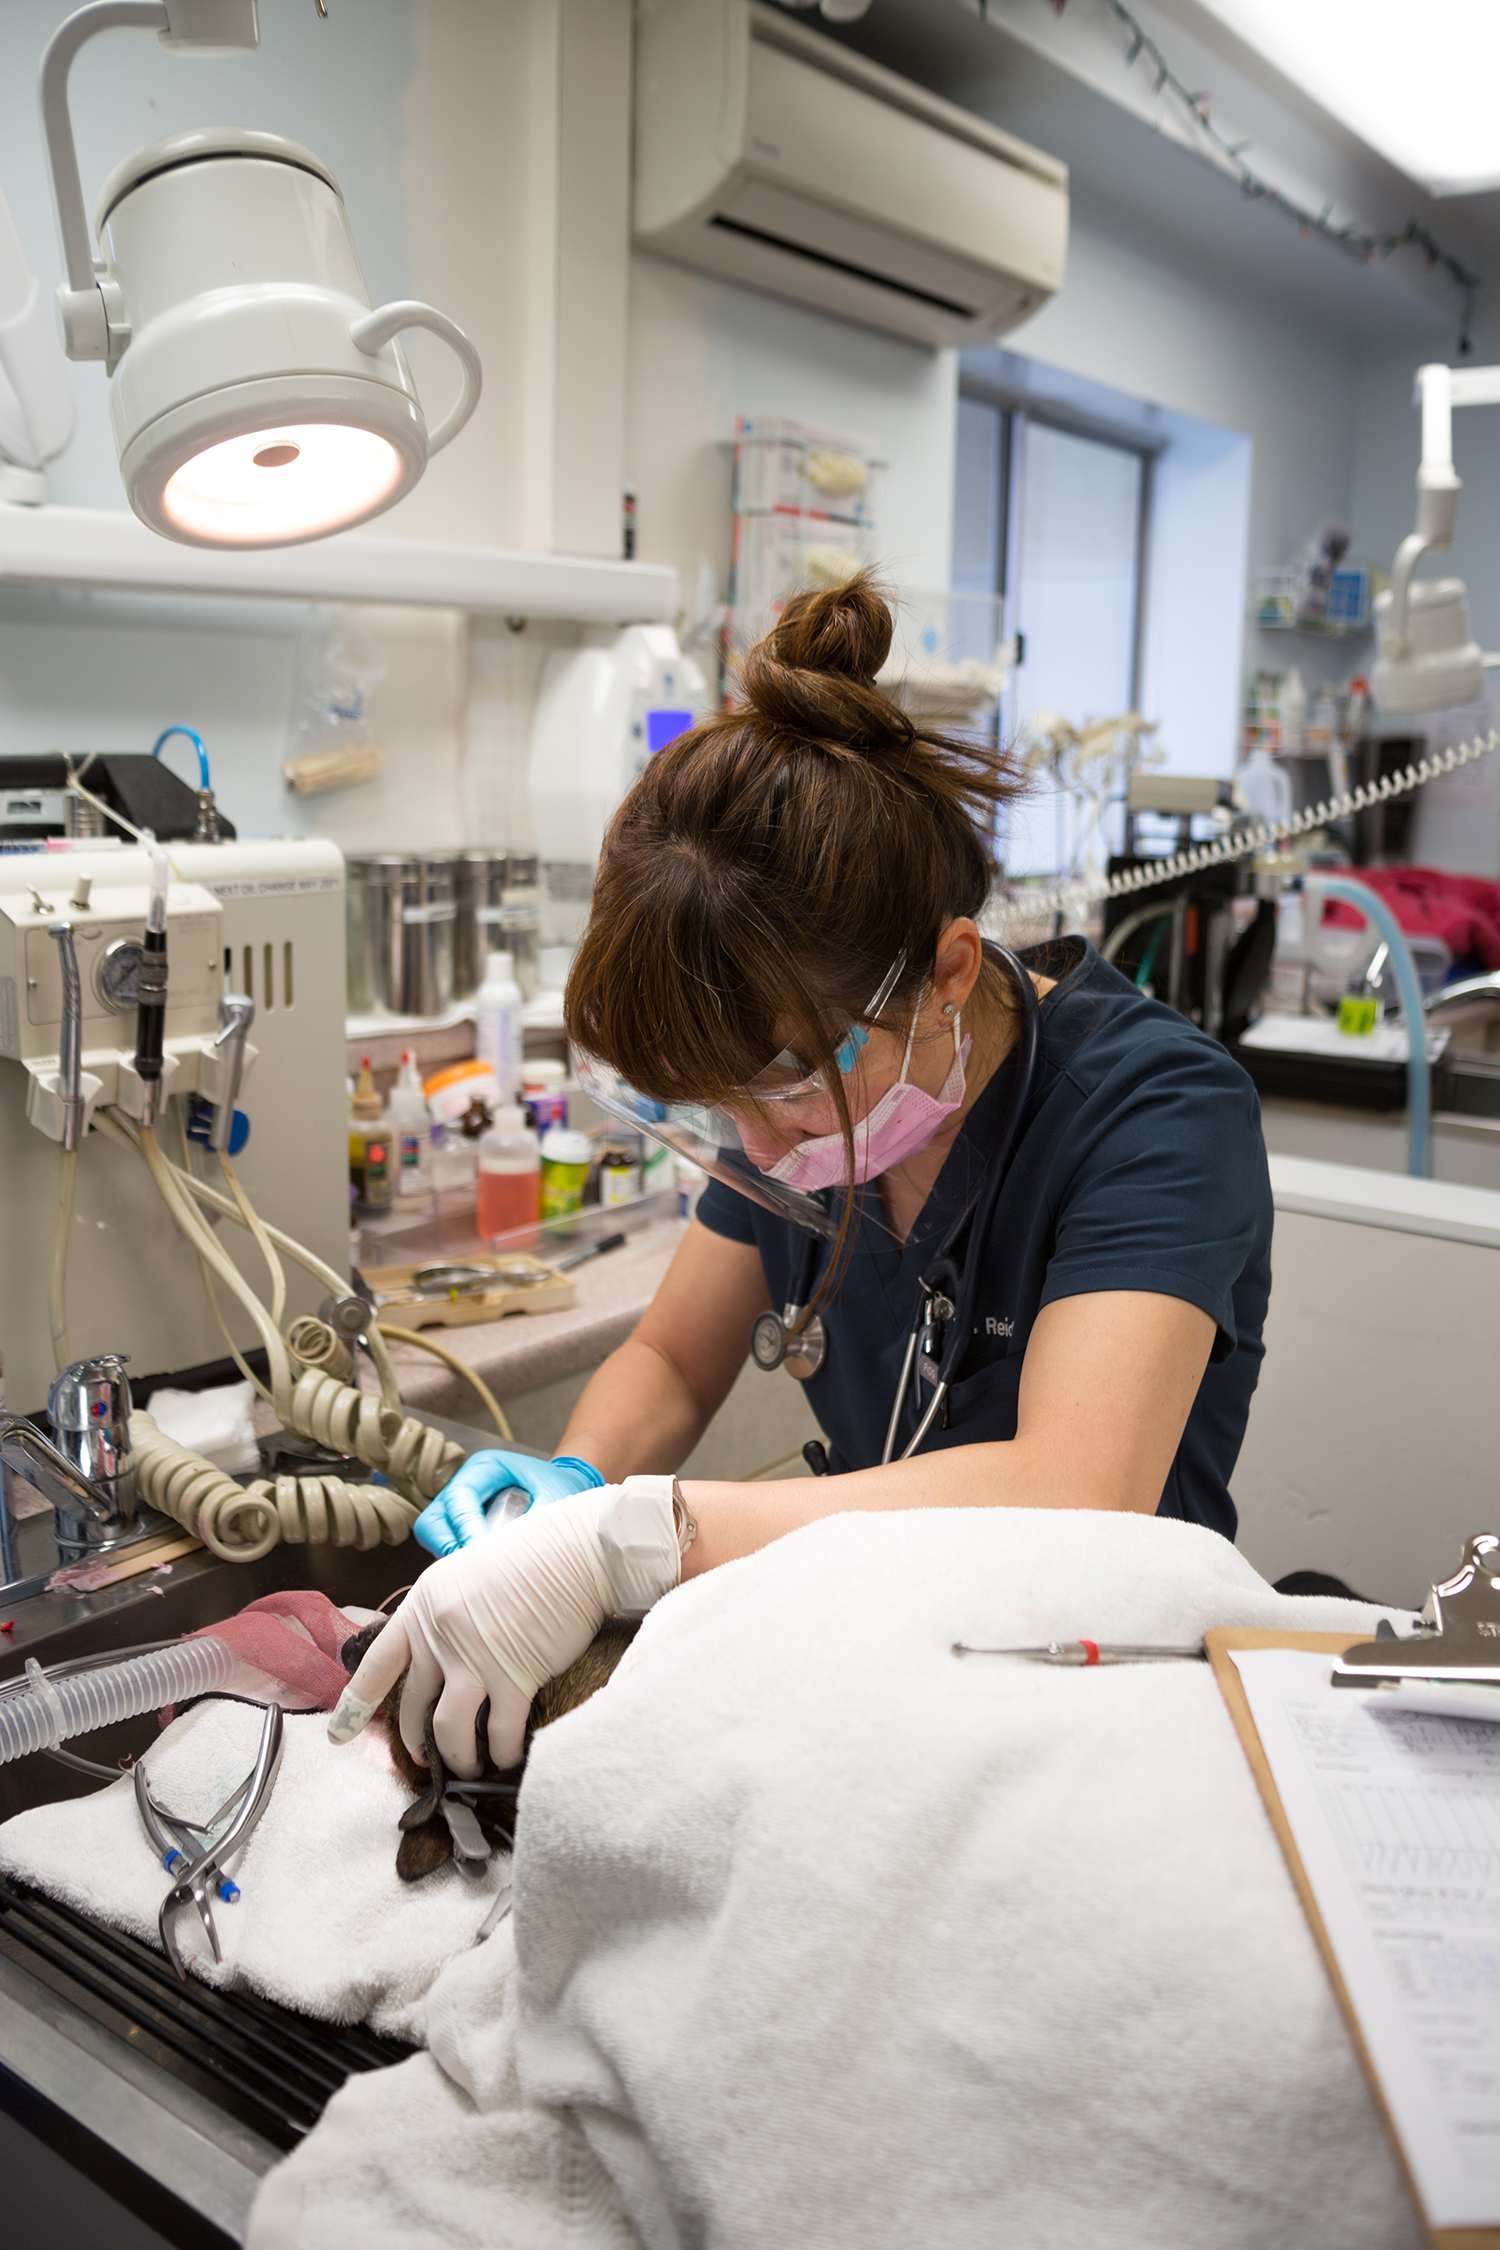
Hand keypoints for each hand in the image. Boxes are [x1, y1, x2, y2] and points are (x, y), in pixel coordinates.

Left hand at [329, 1479, 679, 1774]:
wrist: (579, 1550)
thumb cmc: (536, 1556)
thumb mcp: (471, 1573)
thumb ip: (451, 1614)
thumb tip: (447, 1654)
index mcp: (425, 1604)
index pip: (379, 1662)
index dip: (356, 1702)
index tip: (338, 1734)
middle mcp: (440, 1632)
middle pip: (413, 1705)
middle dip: (416, 1742)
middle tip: (425, 1761)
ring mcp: (475, 1656)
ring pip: (449, 1729)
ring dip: (458, 1757)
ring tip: (470, 1767)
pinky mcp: (514, 1674)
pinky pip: (499, 1731)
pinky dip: (502, 1752)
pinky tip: (509, 1757)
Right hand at [412, 1450, 602, 1556]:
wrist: (566, 1488)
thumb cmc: (561, 1487)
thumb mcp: (556, 1497)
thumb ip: (538, 1519)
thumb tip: (513, 1552)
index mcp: (485, 1467)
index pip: (461, 1496)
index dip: (466, 1526)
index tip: (480, 1551)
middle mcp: (465, 1483)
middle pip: (434, 1517)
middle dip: (447, 1544)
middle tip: (470, 1567)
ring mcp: (458, 1506)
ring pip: (432, 1533)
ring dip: (446, 1554)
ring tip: (472, 1572)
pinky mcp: (460, 1526)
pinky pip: (443, 1544)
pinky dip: (453, 1560)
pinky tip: (475, 1572)